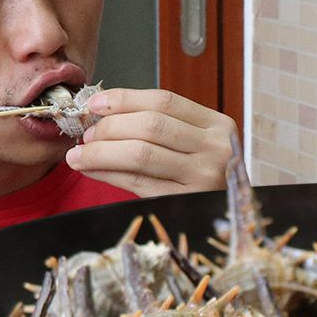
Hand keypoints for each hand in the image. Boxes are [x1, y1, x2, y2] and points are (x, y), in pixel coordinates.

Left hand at [64, 88, 237, 195]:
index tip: (95, 103)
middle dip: (109, 127)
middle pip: (150, 125)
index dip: (124, 99)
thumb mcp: (200, 142)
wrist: (235, 217)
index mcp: (218, 125)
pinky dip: (108, 174)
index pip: (164, 101)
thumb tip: (104, 115)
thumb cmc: (209, 174)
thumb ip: (164, 126)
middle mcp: (214, 149)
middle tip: (87, 134)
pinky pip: (137, 183)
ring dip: (101, 151)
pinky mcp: (183, 202)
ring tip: (80, 153)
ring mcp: (202, 177)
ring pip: (140, 154)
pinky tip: (92, 170)